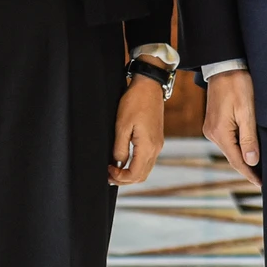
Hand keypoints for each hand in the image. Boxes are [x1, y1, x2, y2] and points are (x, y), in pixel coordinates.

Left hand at [109, 63, 166, 185]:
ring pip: (145, 169)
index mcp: (148, 147)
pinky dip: (136, 165)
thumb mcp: (122, 126)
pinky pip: (147, 160)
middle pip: (141, 176)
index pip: (135, 174)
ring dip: (130, 173)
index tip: (108, 170)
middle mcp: (156, 148)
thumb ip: (120, 148)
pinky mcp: (157, 140)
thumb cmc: (135, 103)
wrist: (149, 87)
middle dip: (124, 179)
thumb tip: (118, 163)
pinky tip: (124, 160)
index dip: (120, 177)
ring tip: (114, 169)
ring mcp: (158, 144)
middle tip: (108, 174)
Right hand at [203, 68, 260, 185]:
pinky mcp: (214, 122)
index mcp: (220, 133)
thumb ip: (249, 138)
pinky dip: (238, 147)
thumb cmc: (238, 85)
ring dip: (243, 158)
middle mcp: (212, 133)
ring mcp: (211, 128)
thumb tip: (252, 161)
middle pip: (232, 157)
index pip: (237, 160)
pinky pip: (227, 140)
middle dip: (248, 168)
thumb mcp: (248, 112)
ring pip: (230, 149)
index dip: (250, 174)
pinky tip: (248, 150)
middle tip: (264, 179)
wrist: (224, 66)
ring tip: (259, 168)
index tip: (262, 184)